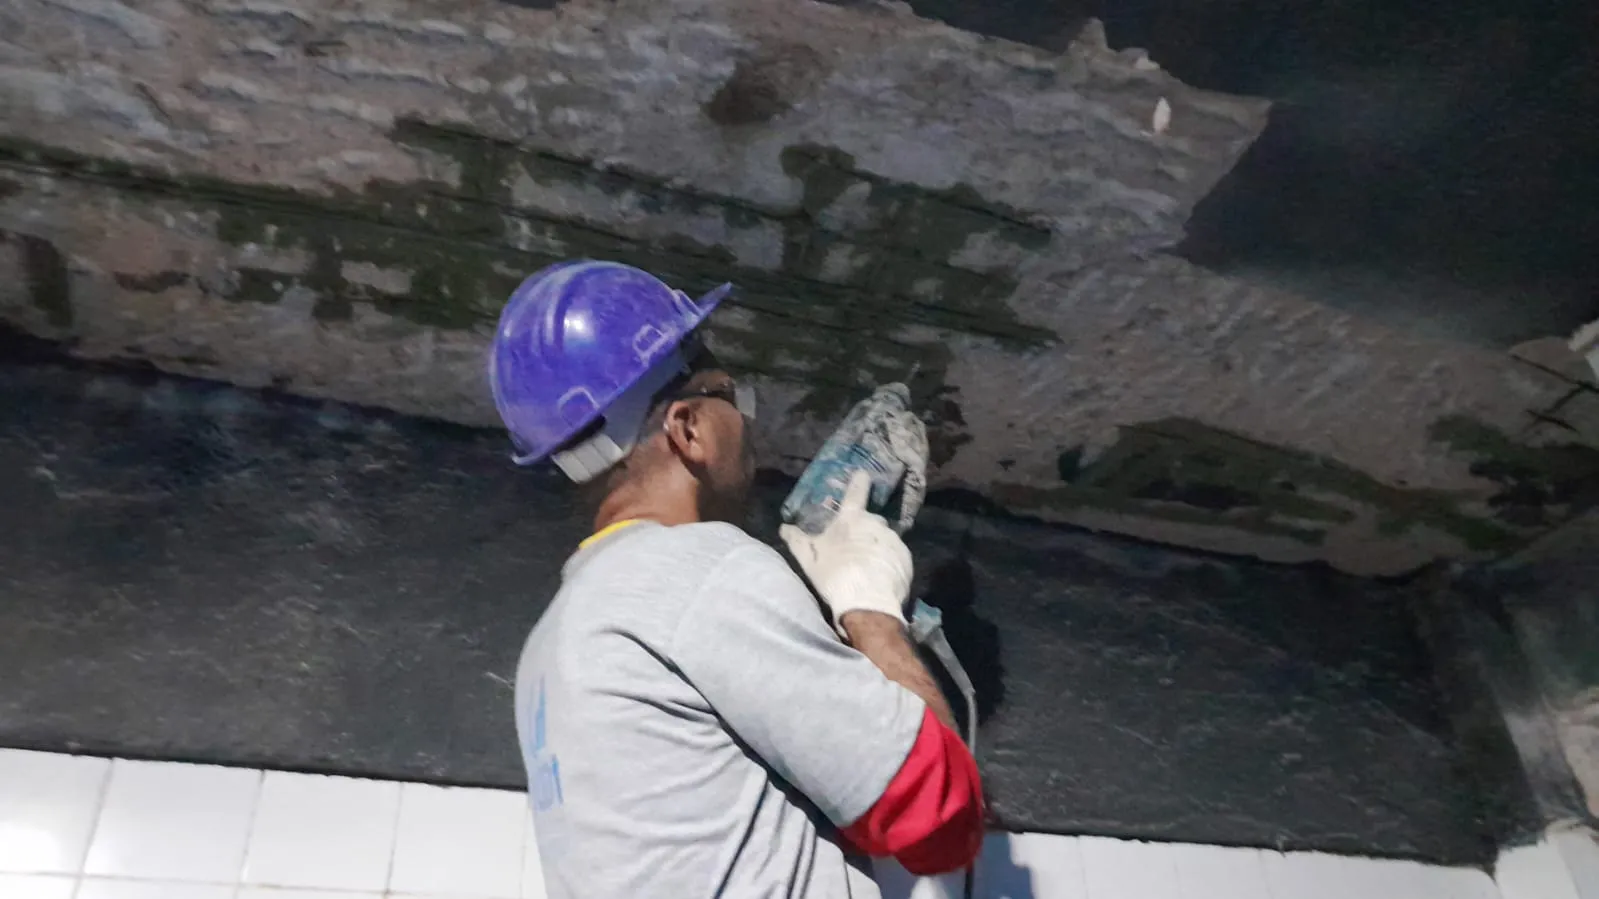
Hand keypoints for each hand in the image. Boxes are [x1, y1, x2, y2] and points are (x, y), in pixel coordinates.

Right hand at [780, 472, 913, 638]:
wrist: (867, 603)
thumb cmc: (834, 575)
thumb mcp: (808, 559)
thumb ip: (797, 540)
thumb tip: (783, 527)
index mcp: (851, 519)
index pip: (856, 493)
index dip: (859, 482)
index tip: (863, 474)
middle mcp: (876, 523)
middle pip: (870, 522)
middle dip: (863, 531)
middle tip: (854, 550)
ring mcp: (893, 540)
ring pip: (883, 539)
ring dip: (876, 548)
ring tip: (867, 569)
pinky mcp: (906, 558)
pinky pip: (895, 556)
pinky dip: (889, 562)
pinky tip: (880, 577)